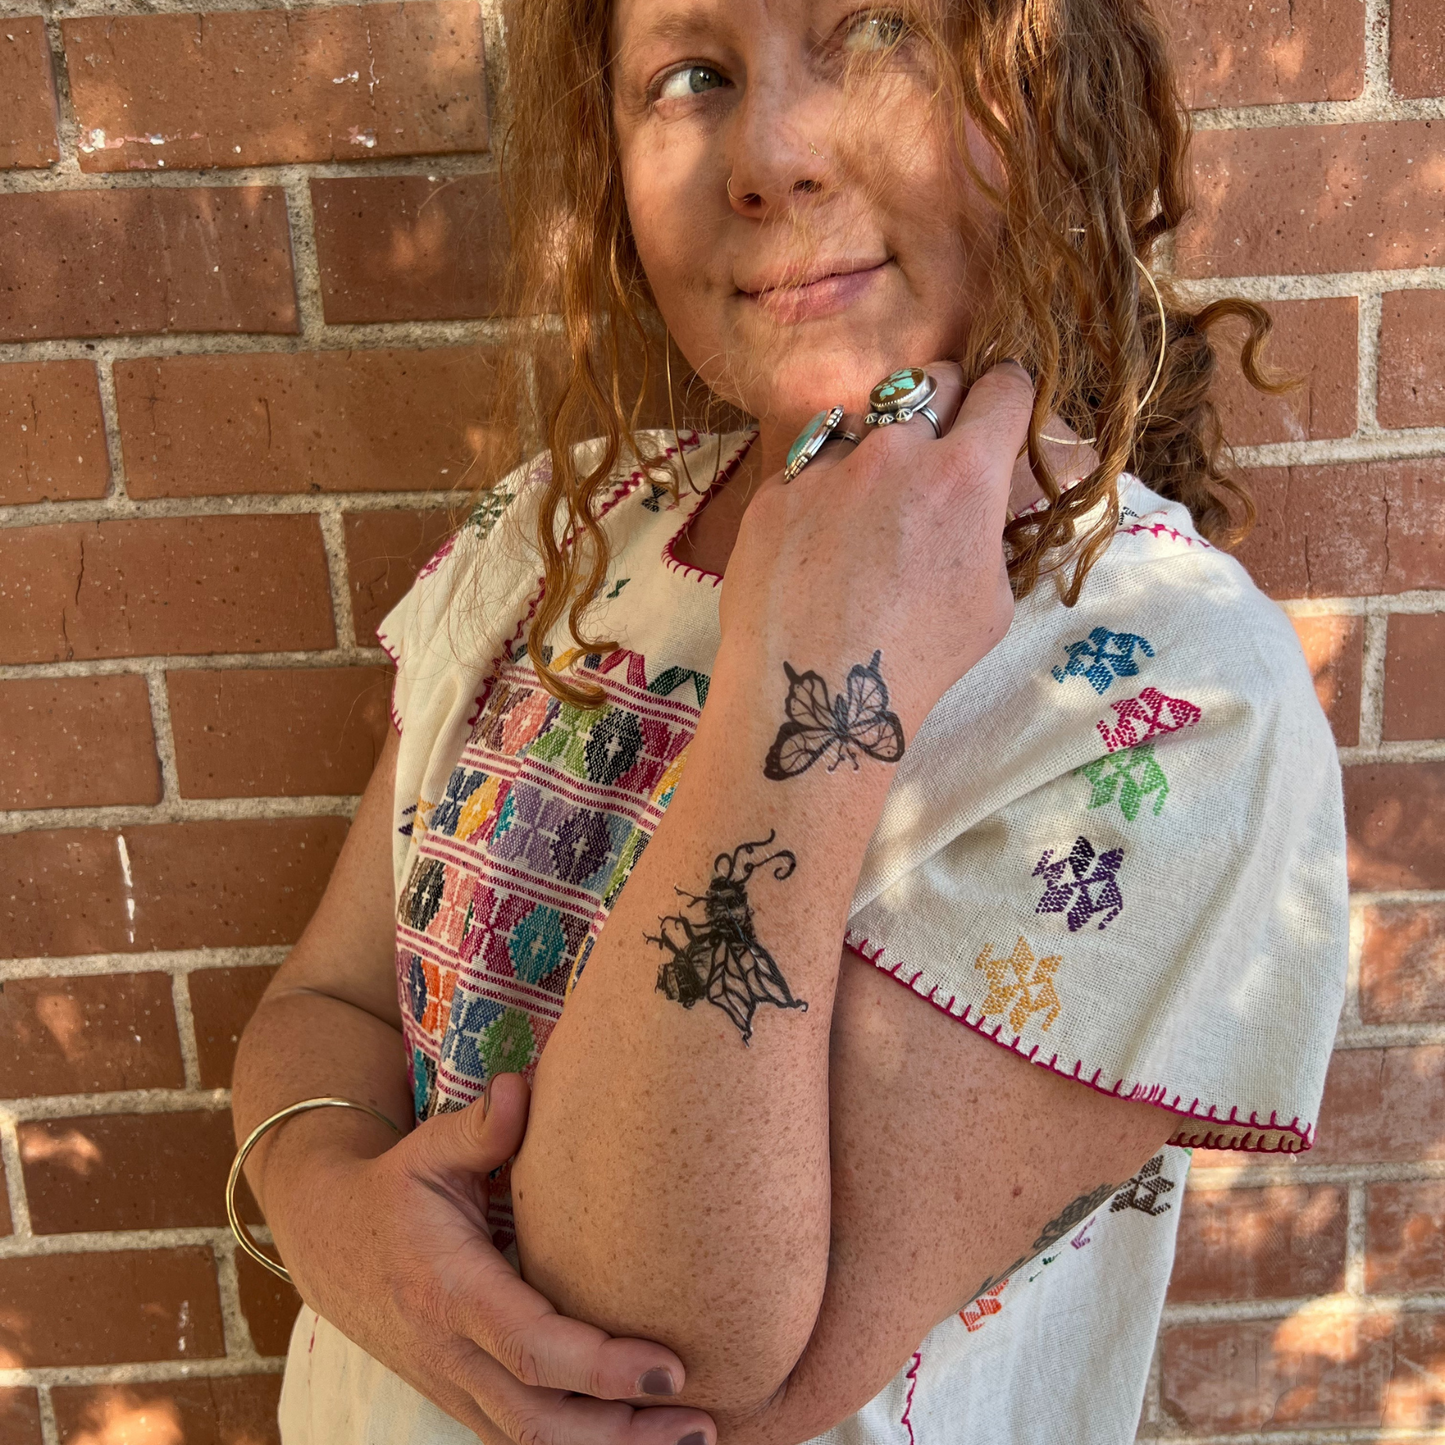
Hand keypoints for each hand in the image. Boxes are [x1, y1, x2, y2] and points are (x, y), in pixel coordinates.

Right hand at [265, 1074, 715, 1444]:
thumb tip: (523, 1085)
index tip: (671, 1366)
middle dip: (622, 1431)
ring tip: (688, 1435)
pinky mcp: (460, 1396)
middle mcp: (451, 1354)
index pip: (534, 1349)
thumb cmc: (394, 1188)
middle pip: (540, 1423)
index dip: (604, 1368)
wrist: (328, 1240)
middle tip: (699, 1418)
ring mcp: (452, 1385)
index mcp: (451, 1292)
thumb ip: (480, 1127)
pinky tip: (633, 1435)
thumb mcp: (428, 1149)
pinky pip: (518, 1440)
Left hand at [718, 361, 1033, 731]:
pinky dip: (820, 490)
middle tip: (941, 443)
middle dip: (946, 400)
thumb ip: (988, 531)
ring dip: (874, 448)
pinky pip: (805, 467)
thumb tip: (981, 504)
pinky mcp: (773, 491)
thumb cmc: (918, 659)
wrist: (819, 693)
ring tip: (867, 505)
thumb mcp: (990, 600)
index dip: (1009, 393)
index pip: (1003, 389)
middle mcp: (894, 453)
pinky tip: (818, 541)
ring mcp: (825, 466)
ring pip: (861, 421)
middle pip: (931, 380)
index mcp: (964, 475)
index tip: (1003, 406)